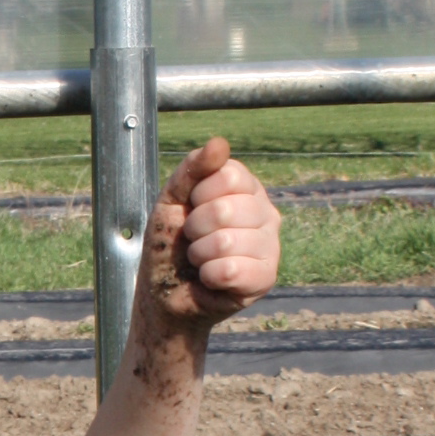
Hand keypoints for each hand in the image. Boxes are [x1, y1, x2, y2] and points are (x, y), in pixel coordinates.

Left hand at [140, 134, 280, 324]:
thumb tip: (220, 143)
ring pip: (226, 241)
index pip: (228, 175)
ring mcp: (270, 245)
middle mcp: (265, 212)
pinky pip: (230, 270)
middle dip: (195, 228)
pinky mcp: (266, 277)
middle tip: (194, 240)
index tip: (191, 209)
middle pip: (225, 209)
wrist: (164, 292)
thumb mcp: (172, 200)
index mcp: (246, 188)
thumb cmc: (170, 244)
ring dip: (200, 254)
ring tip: (202, 260)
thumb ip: (192, 169)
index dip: (198, 195)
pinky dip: (208, 276)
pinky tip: (211, 278)